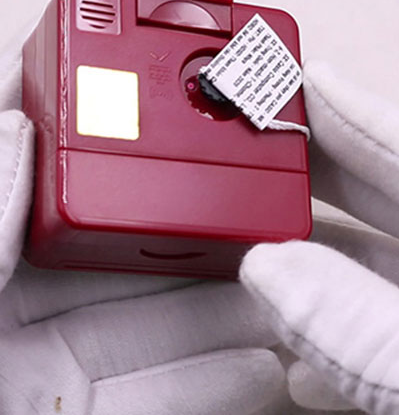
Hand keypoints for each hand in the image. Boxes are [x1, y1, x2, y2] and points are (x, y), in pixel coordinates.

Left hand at [0, 34, 286, 414]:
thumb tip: (19, 122)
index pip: (49, 172)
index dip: (102, 132)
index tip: (161, 103)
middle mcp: (12, 301)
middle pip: (127, 253)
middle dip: (196, 235)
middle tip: (253, 212)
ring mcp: (46, 363)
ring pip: (157, 324)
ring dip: (225, 311)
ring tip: (283, 285)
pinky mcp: (76, 412)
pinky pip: (160, 392)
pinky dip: (214, 380)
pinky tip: (264, 359)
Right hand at [241, 60, 398, 413]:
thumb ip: (372, 333)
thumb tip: (274, 271)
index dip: (355, 113)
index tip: (307, 82)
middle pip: (393, 197)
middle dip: (325, 168)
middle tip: (271, 144)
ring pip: (378, 264)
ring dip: (316, 249)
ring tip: (265, 224)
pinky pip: (381, 328)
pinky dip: (331, 321)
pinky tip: (293, 322)